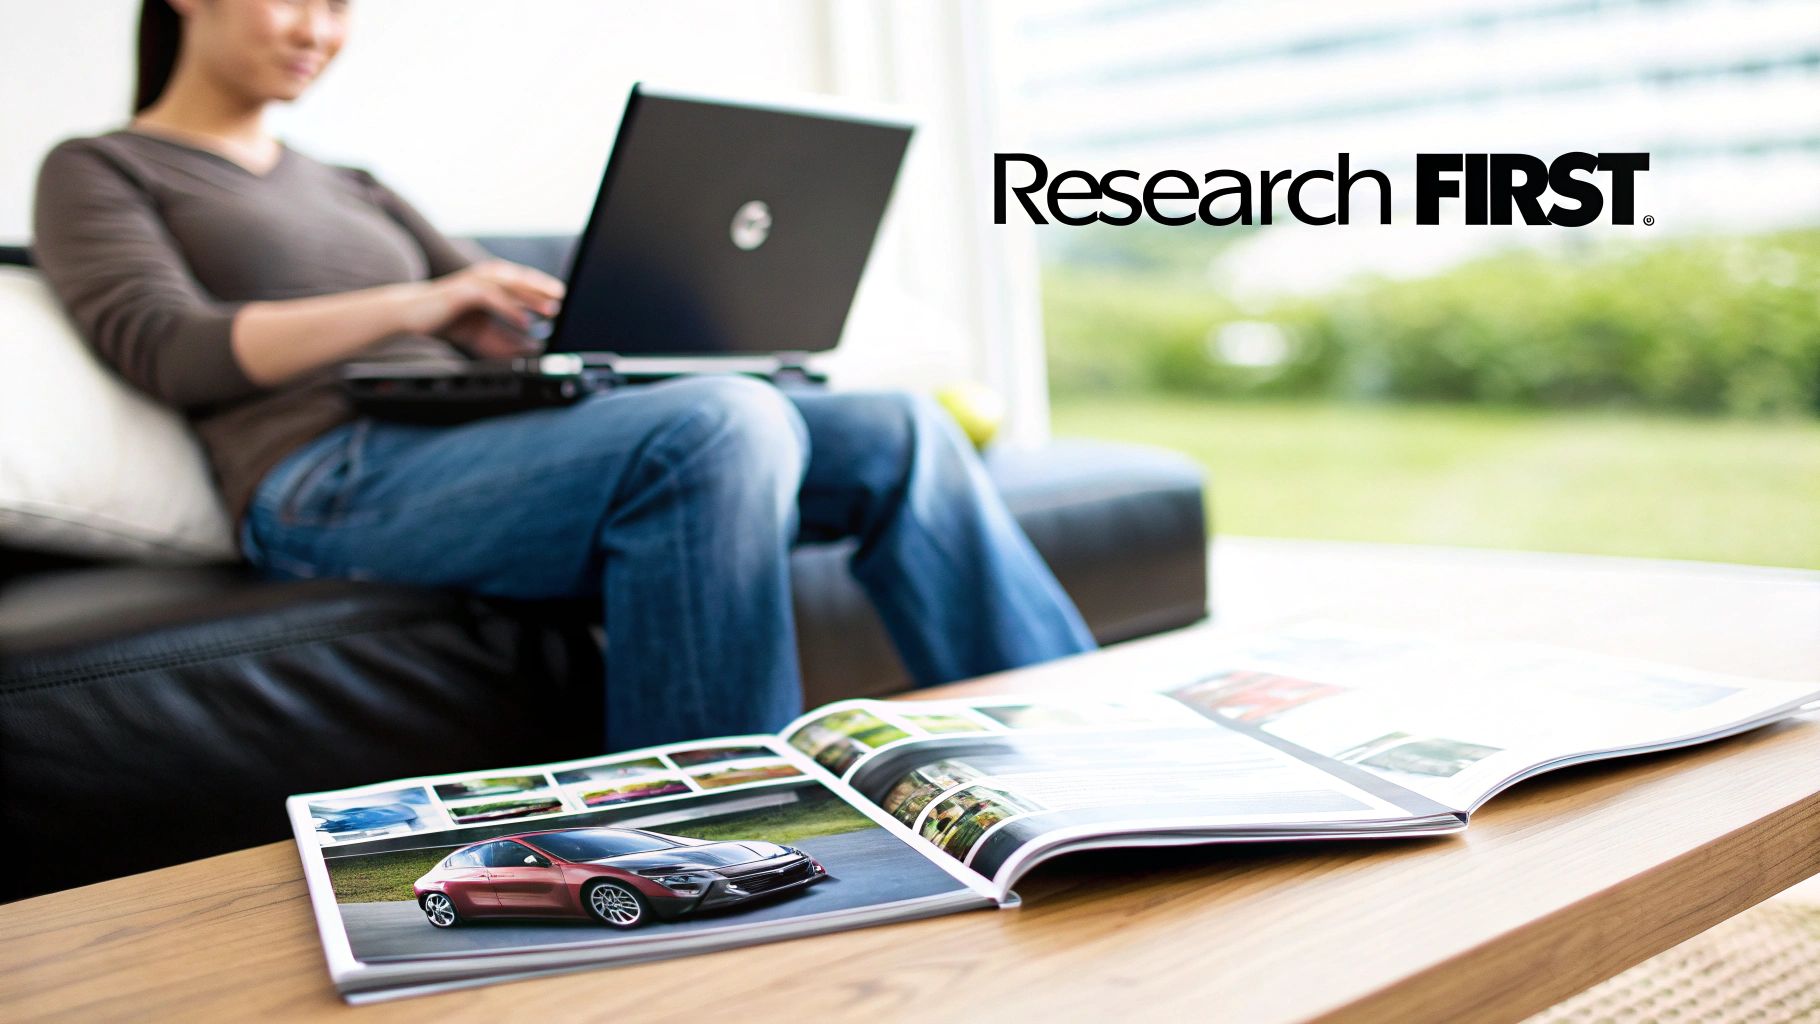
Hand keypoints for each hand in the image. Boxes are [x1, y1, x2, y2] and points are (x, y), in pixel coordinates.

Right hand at [406, 259, 565, 356]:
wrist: (412, 318)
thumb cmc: (450, 324)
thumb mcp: (486, 337)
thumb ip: (509, 342)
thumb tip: (534, 352)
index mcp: (493, 285)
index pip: (526, 285)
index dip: (547, 292)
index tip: (567, 304)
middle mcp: (487, 279)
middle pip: (523, 282)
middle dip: (546, 292)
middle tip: (568, 303)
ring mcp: (475, 282)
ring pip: (510, 287)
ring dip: (533, 299)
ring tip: (552, 311)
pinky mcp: (464, 292)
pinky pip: (492, 298)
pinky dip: (510, 310)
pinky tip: (525, 321)